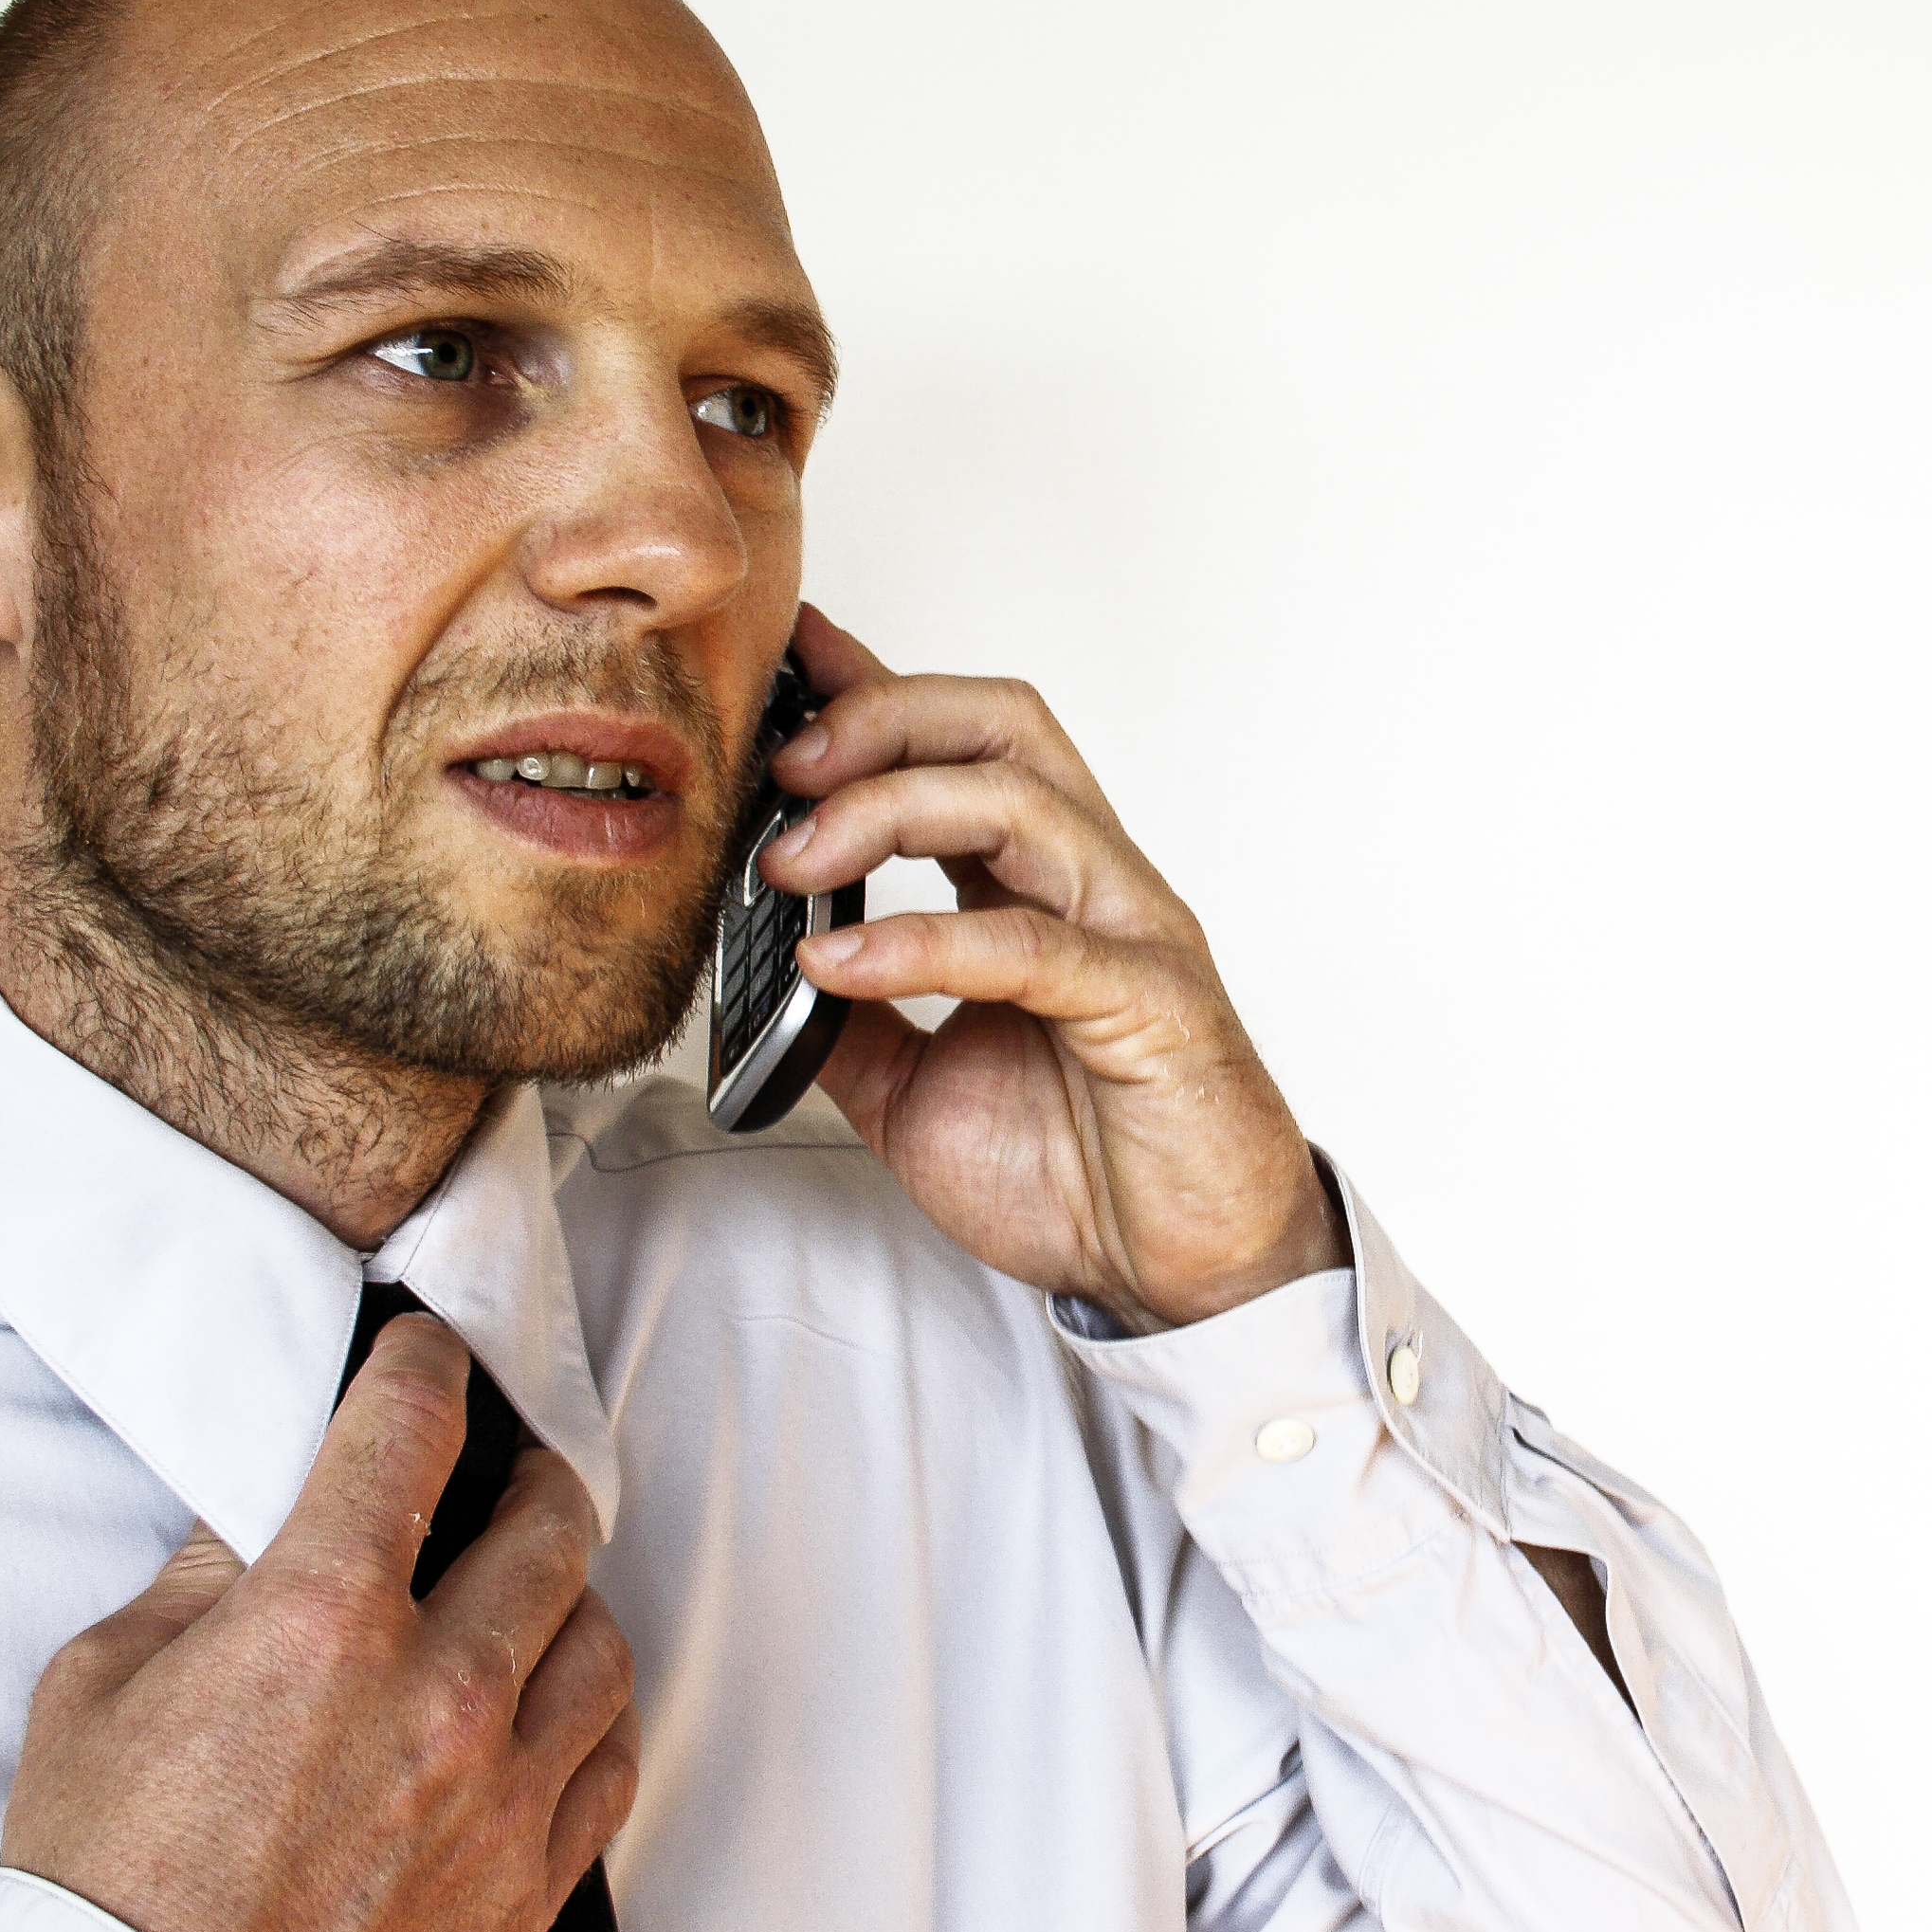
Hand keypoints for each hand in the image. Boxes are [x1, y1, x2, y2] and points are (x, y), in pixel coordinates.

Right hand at [0, 1317, 640, 1931]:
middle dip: (530, 1474)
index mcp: (321, 1622)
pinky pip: (609, 1764)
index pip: (412, 1432)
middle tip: (506, 1469)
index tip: (430, 1354)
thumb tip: (264, 1499)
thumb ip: (202, 1572)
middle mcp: (434, 1696)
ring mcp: (496, 1797)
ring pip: (601, 1642)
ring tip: (528, 1593)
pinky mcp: (526, 1886)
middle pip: (551, 1523)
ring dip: (567, 1601)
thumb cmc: (103, 1890)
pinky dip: (589, 1719)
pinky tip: (550, 1706)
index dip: (427, 1366)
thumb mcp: (101, 1688)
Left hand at [761, 603, 1345, 1330]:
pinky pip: (1030, 945)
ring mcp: (1131, 933)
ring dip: (886, 808)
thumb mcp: (914, 1093)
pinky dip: (920, 940)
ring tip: (790, 859)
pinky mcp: (1152, 1006)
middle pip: (1001, 726)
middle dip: (880, 718)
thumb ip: (846, 1026)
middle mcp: (1092, 885)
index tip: (783, 656)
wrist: (1181, 1275)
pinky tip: (839, 963)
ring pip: (1020, 802)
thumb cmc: (1078, 1173)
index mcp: (1039, 887)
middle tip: (777, 766)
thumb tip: (750, 978)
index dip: (872, 686)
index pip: (959, 744)